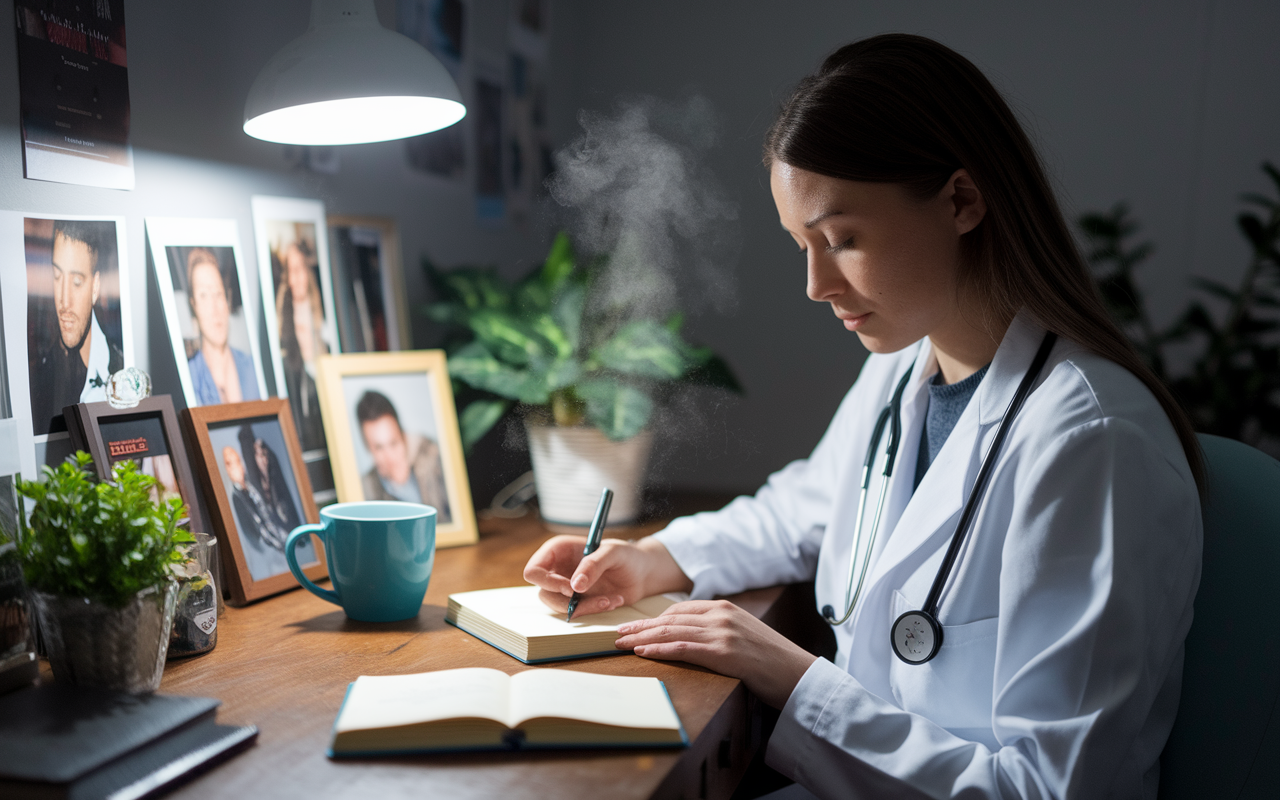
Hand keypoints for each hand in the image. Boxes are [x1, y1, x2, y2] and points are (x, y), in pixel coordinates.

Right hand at [523, 535, 692, 615]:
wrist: (641, 573)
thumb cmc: (626, 556)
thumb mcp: (613, 553)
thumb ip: (593, 565)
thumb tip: (574, 587)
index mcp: (558, 550)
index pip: (533, 570)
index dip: (547, 582)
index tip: (570, 588)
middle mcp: (557, 570)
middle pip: (543, 593)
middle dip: (568, 601)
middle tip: (598, 599)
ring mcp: (565, 588)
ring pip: (559, 606)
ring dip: (585, 608)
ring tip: (610, 600)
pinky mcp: (577, 602)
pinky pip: (575, 613)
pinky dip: (593, 611)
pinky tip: (612, 602)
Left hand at [614, 600, 818, 708]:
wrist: (798, 674)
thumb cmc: (771, 660)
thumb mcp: (744, 635)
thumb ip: (718, 630)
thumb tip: (692, 638)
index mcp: (724, 608)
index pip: (679, 610)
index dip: (653, 620)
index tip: (634, 627)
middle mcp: (721, 615)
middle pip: (670, 619)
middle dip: (641, 627)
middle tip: (617, 635)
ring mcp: (722, 633)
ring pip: (672, 632)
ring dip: (642, 638)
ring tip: (621, 644)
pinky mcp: (724, 653)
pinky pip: (683, 649)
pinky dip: (660, 650)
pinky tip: (643, 653)